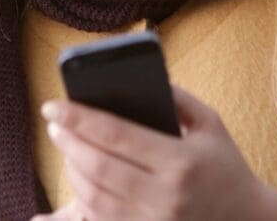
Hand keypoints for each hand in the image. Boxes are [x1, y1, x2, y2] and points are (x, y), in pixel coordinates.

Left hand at [31, 86, 276, 220]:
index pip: (115, 135)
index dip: (78, 118)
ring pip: (94, 197)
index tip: (52, 105)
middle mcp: (166, 197)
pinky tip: (80, 179)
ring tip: (66, 148)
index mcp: (180, 162)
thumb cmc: (225, 166)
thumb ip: (176, 97)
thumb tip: (134, 77)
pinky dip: (84, 199)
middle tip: (54, 124)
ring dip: (71, 171)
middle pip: (98, 166)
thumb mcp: (210, 124)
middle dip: (68, 142)